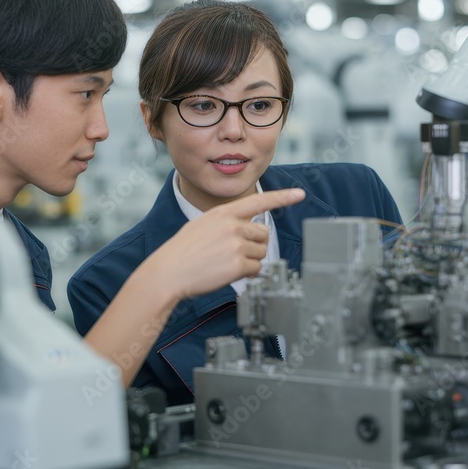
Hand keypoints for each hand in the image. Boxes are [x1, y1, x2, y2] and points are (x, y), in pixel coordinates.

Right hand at [147, 188, 304, 300]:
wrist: (168, 272)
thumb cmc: (182, 251)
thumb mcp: (202, 226)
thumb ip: (227, 225)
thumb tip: (248, 235)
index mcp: (223, 213)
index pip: (259, 201)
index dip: (282, 197)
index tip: (299, 194)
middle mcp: (233, 225)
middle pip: (263, 233)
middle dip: (254, 245)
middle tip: (233, 253)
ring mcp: (236, 244)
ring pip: (261, 252)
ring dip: (249, 260)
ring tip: (225, 262)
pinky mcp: (239, 265)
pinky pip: (256, 269)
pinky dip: (246, 274)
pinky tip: (227, 272)